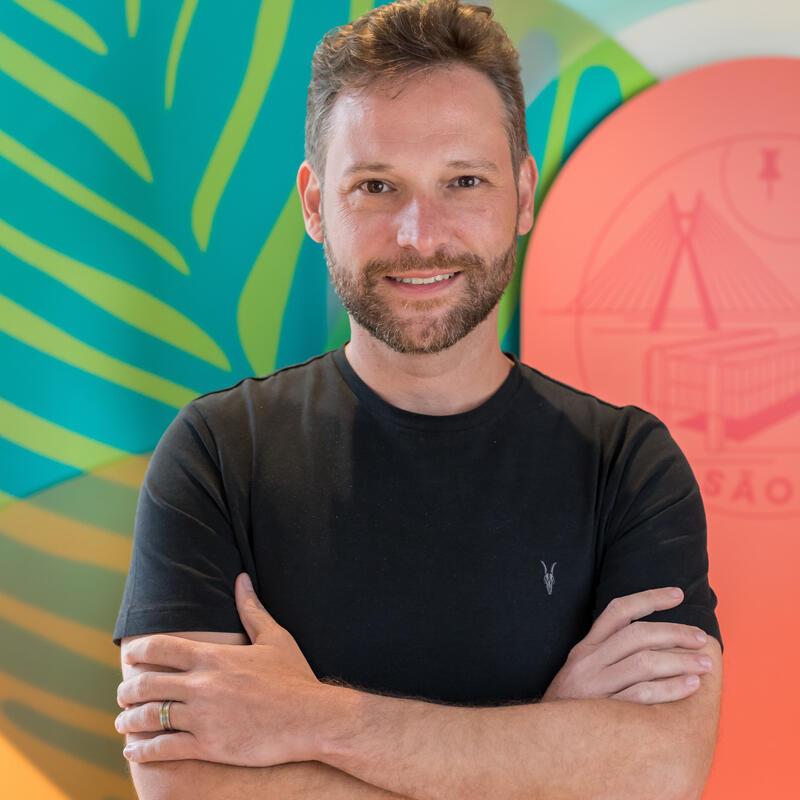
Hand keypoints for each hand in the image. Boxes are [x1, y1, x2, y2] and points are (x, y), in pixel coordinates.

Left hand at [115, 573, 332, 764]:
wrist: (311, 717)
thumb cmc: (295, 677)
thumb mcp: (275, 638)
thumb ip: (251, 609)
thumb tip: (241, 578)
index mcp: (214, 657)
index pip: (162, 648)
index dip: (138, 651)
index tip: (128, 656)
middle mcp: (202, 685)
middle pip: (148, 684)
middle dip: (128, 690)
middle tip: (122, 694)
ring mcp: (203, 717)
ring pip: (150, 717)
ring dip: (129, 721)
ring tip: (122, 723)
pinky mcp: (209, 746)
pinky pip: (165, 749)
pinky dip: (143, 751)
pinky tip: (134, 752)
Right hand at [541, 587, 712, 704]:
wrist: (544, 739)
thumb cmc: (574, 704)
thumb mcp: (582, 670)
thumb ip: (609, 654)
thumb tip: (655, 642)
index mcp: (587, 647)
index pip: (618, 611)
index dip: (649, 598)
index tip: (677, 594)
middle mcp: (589, 661)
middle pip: (638, 634)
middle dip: (675, 632)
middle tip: (701, 638)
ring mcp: (596, 685)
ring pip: (644, 663)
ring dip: (680, 661)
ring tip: (705, 664)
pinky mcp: (603, 711)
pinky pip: (643, 695)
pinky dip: (671, 688)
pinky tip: (691, 686)